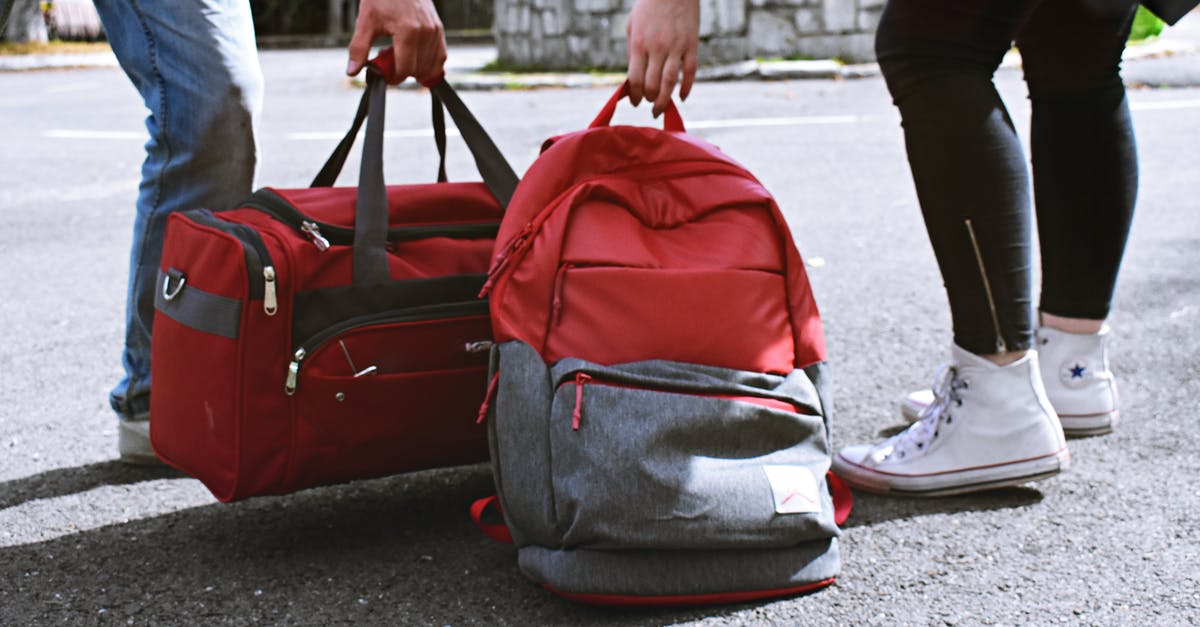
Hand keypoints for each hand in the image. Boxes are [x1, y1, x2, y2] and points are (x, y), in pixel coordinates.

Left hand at [346, 0, 446, 84]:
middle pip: (418, 70)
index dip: (393, 77)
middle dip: (403, 72)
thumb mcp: (366, 21)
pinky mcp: (440, 29)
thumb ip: (359, 48)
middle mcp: (426, 32)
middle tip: (389, 60)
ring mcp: (435, 31)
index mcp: (408, 31)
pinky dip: (429, 63)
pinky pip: (440, 57)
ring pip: (431, 66)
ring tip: (401, 56)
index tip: (384, 75)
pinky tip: (415, 57)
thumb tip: (352, 71)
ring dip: (416, 69)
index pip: (405, 69)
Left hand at [625, 0, 699, 116]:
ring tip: (661, 109)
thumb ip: (633, 52)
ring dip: (665, 101)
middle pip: (653, 85)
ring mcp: (676, 47)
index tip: (636, 102)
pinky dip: (687, 88)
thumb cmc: (649, 7)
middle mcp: (657, 48)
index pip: (635, 80)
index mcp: (639, 44)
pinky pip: (690, 72)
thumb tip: (634, 78)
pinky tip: (682, 97)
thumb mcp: (633, 26)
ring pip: (671, 83)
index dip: (635, 96)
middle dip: (650, 100)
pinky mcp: (692, 45)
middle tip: (650, 105)